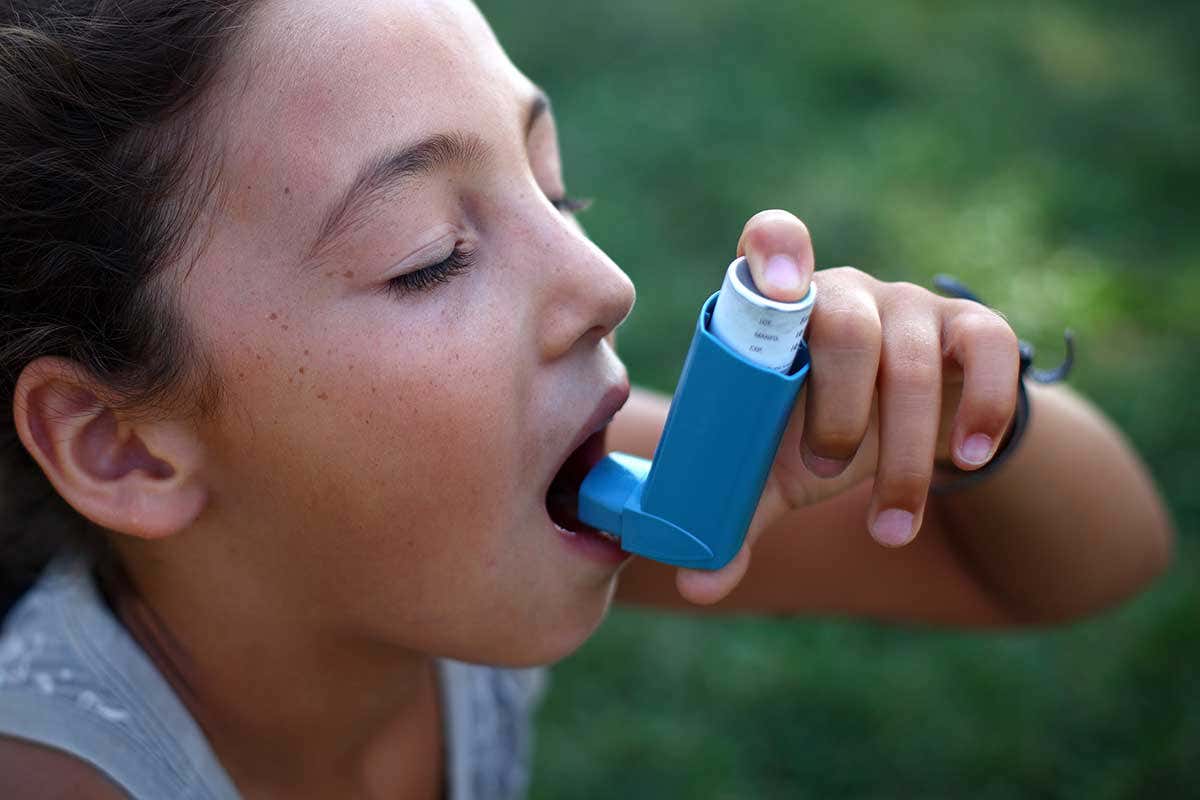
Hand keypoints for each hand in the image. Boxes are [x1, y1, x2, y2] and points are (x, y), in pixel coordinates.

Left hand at [676, 210, 1020, 603]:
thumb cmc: (824, 434)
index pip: (774, 239)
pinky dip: (984, 407)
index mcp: (779, 310)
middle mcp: (844, 292)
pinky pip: (991, 345)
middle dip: (837, 411)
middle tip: (823, 474)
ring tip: (888, 524)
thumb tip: (695, 585)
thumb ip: (737, 514)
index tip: (780, 288)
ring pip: (914, 360)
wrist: (909, 433)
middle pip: (844, 326)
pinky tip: (968, 457)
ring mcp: (909, 305)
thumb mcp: (779, 472)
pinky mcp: (968, 328)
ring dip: (902, 453)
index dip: (776, 250)